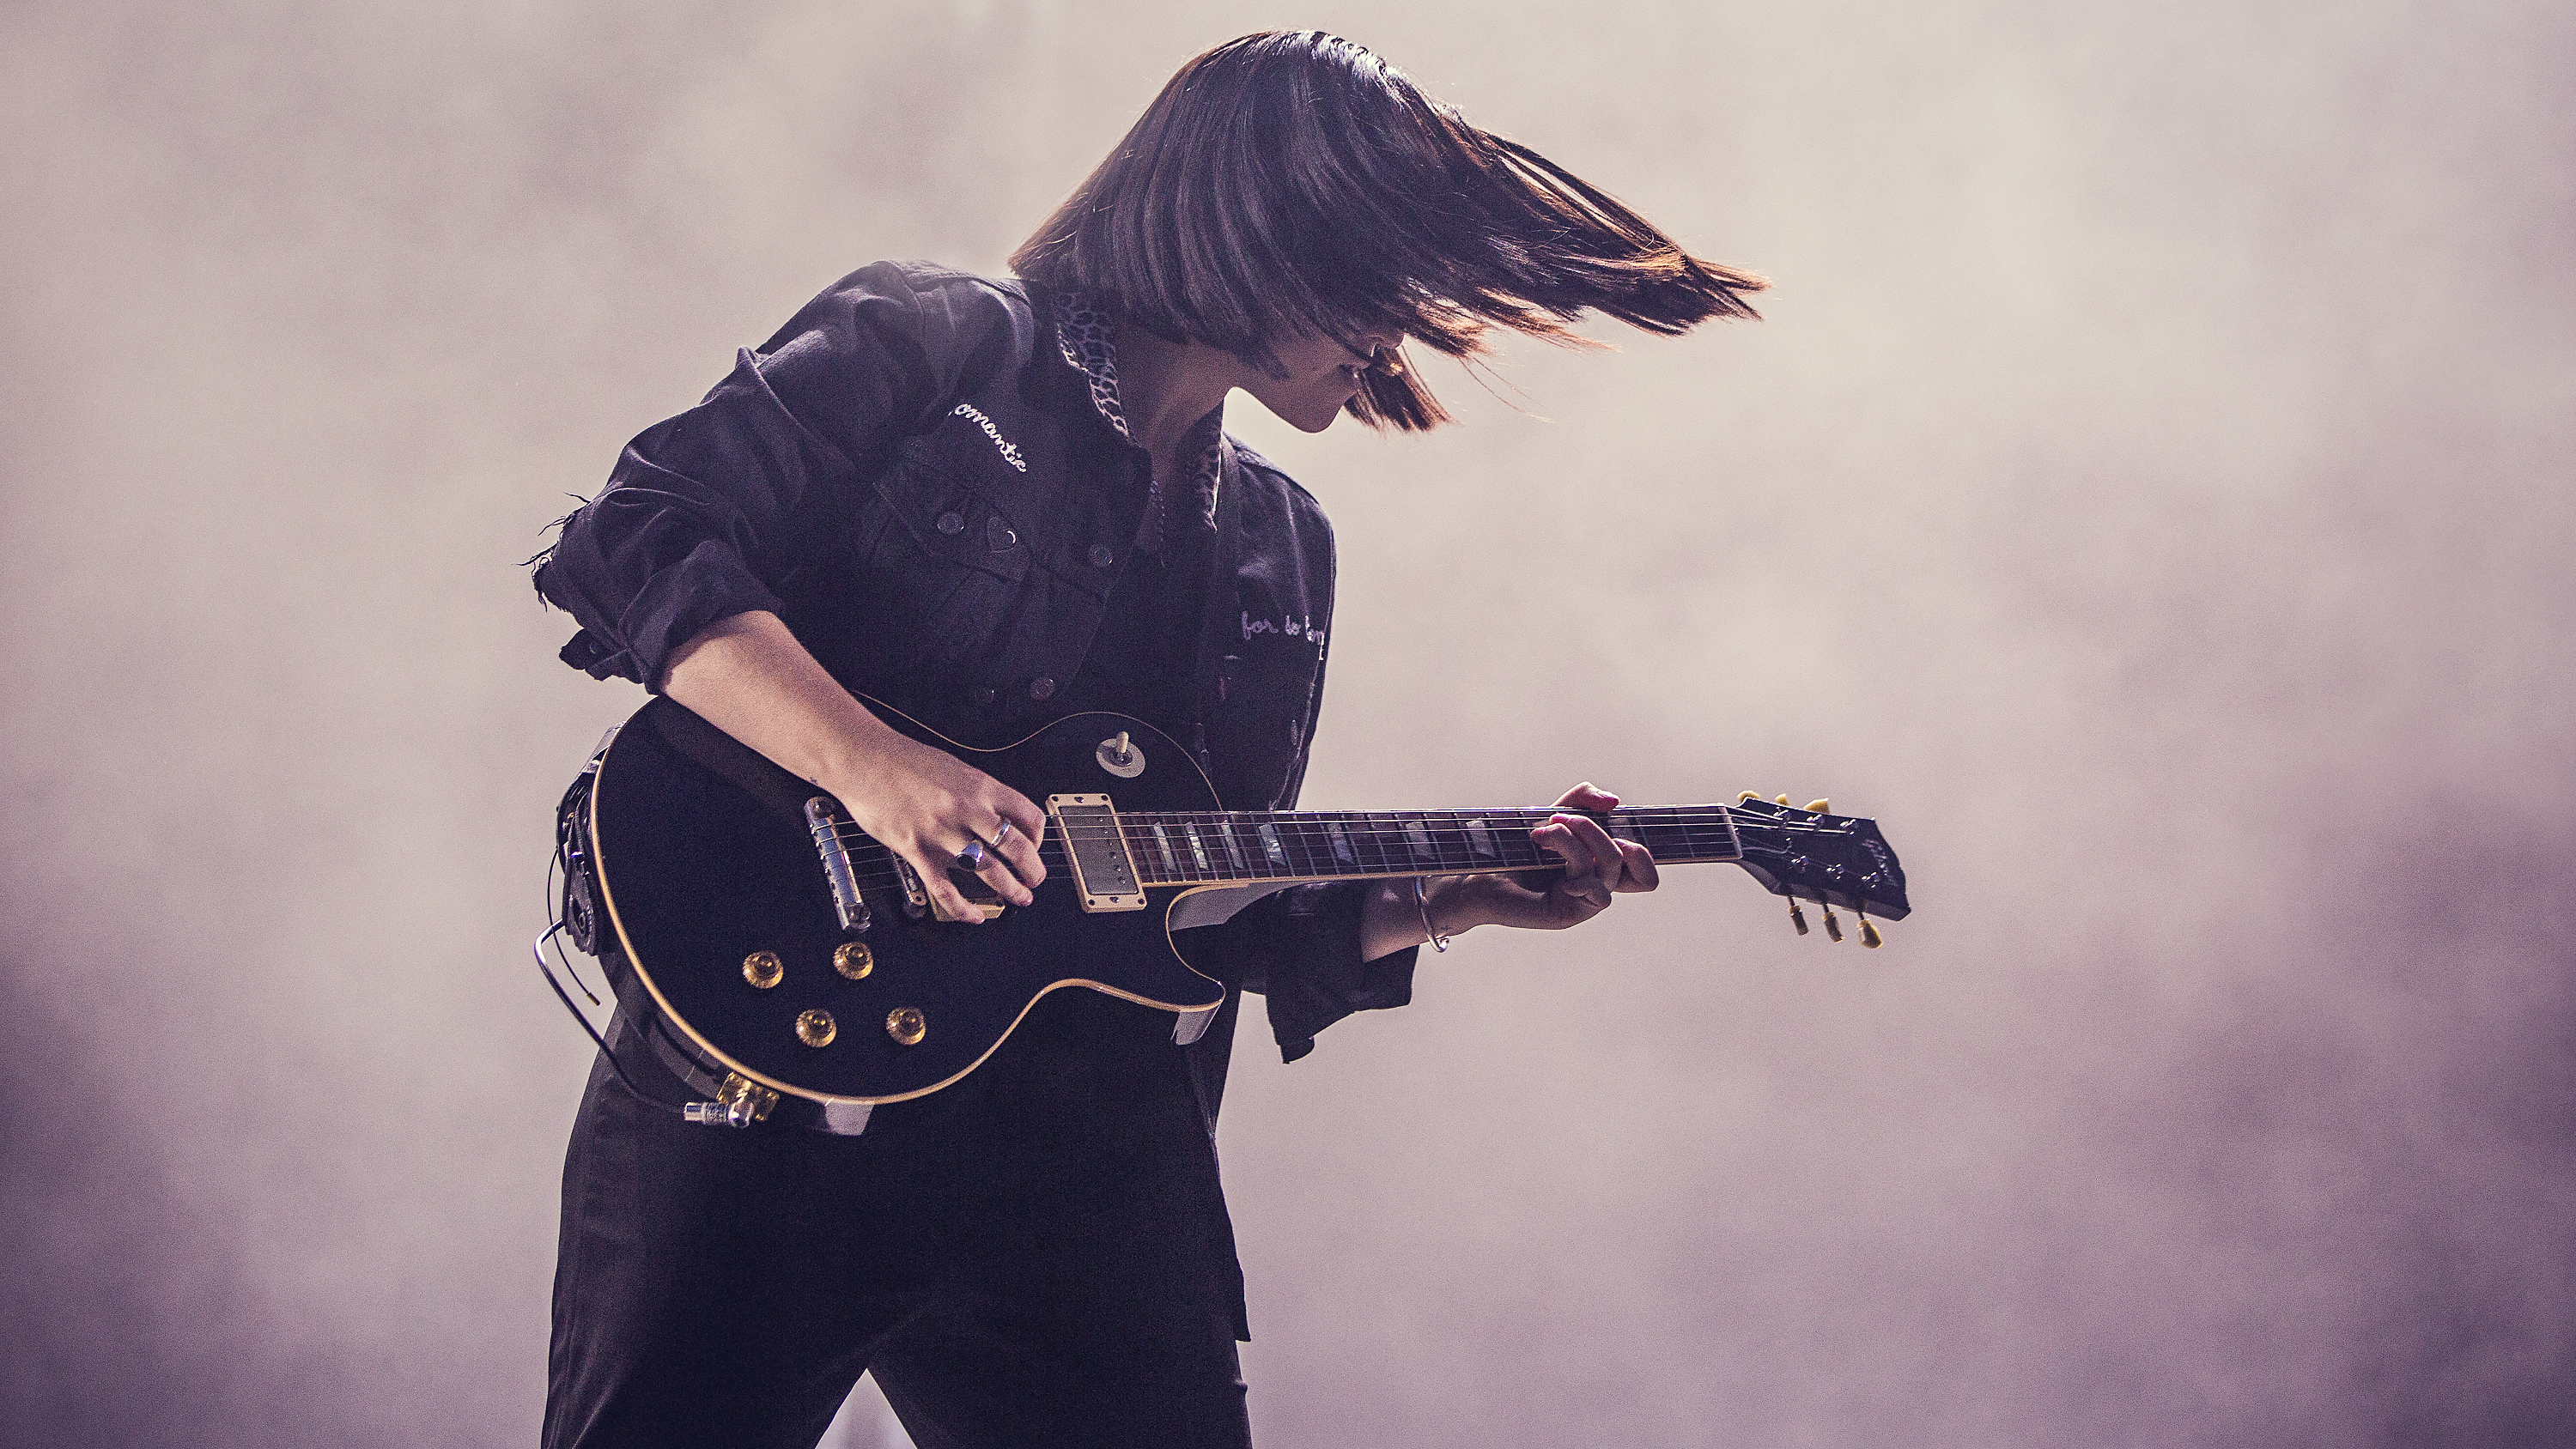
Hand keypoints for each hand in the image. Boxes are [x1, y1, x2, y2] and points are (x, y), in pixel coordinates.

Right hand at [818, 730, 1046, 923]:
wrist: (863, 758)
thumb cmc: (902, 760)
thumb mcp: (953, 768)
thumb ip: (977, 793)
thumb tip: (997, 814)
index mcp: (980, 787)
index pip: (1029, 817)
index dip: (1039, 837)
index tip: (1035, 846)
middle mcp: (966, 810)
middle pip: (1016, 848)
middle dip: (1033, 871)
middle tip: (1035, 881)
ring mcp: (942, 833)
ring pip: (989, 871)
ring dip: (1010, 889)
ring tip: (1018, 897)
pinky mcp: (916, 851)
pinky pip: (946, 889)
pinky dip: (964, 908)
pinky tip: (974, 915)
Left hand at [1440, 782, 1660, 932]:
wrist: (1474, 871)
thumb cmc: (1513, 847)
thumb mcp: (1552, 815)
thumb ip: (1582, 801)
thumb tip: (1614, 801)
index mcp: (1598, 868)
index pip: (1644, 873)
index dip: (1645, 854)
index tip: (1613, 828)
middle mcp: (1595, 887)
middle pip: (1630, 859)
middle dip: (1594, 829)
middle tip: (1556, 818)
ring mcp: (1582, 903)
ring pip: (1610, 869)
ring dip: (1576, 840)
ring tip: (1541, 833)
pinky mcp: (1567, 914)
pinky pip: (1597, 895)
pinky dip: (1578, 872)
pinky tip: (1547, 863)